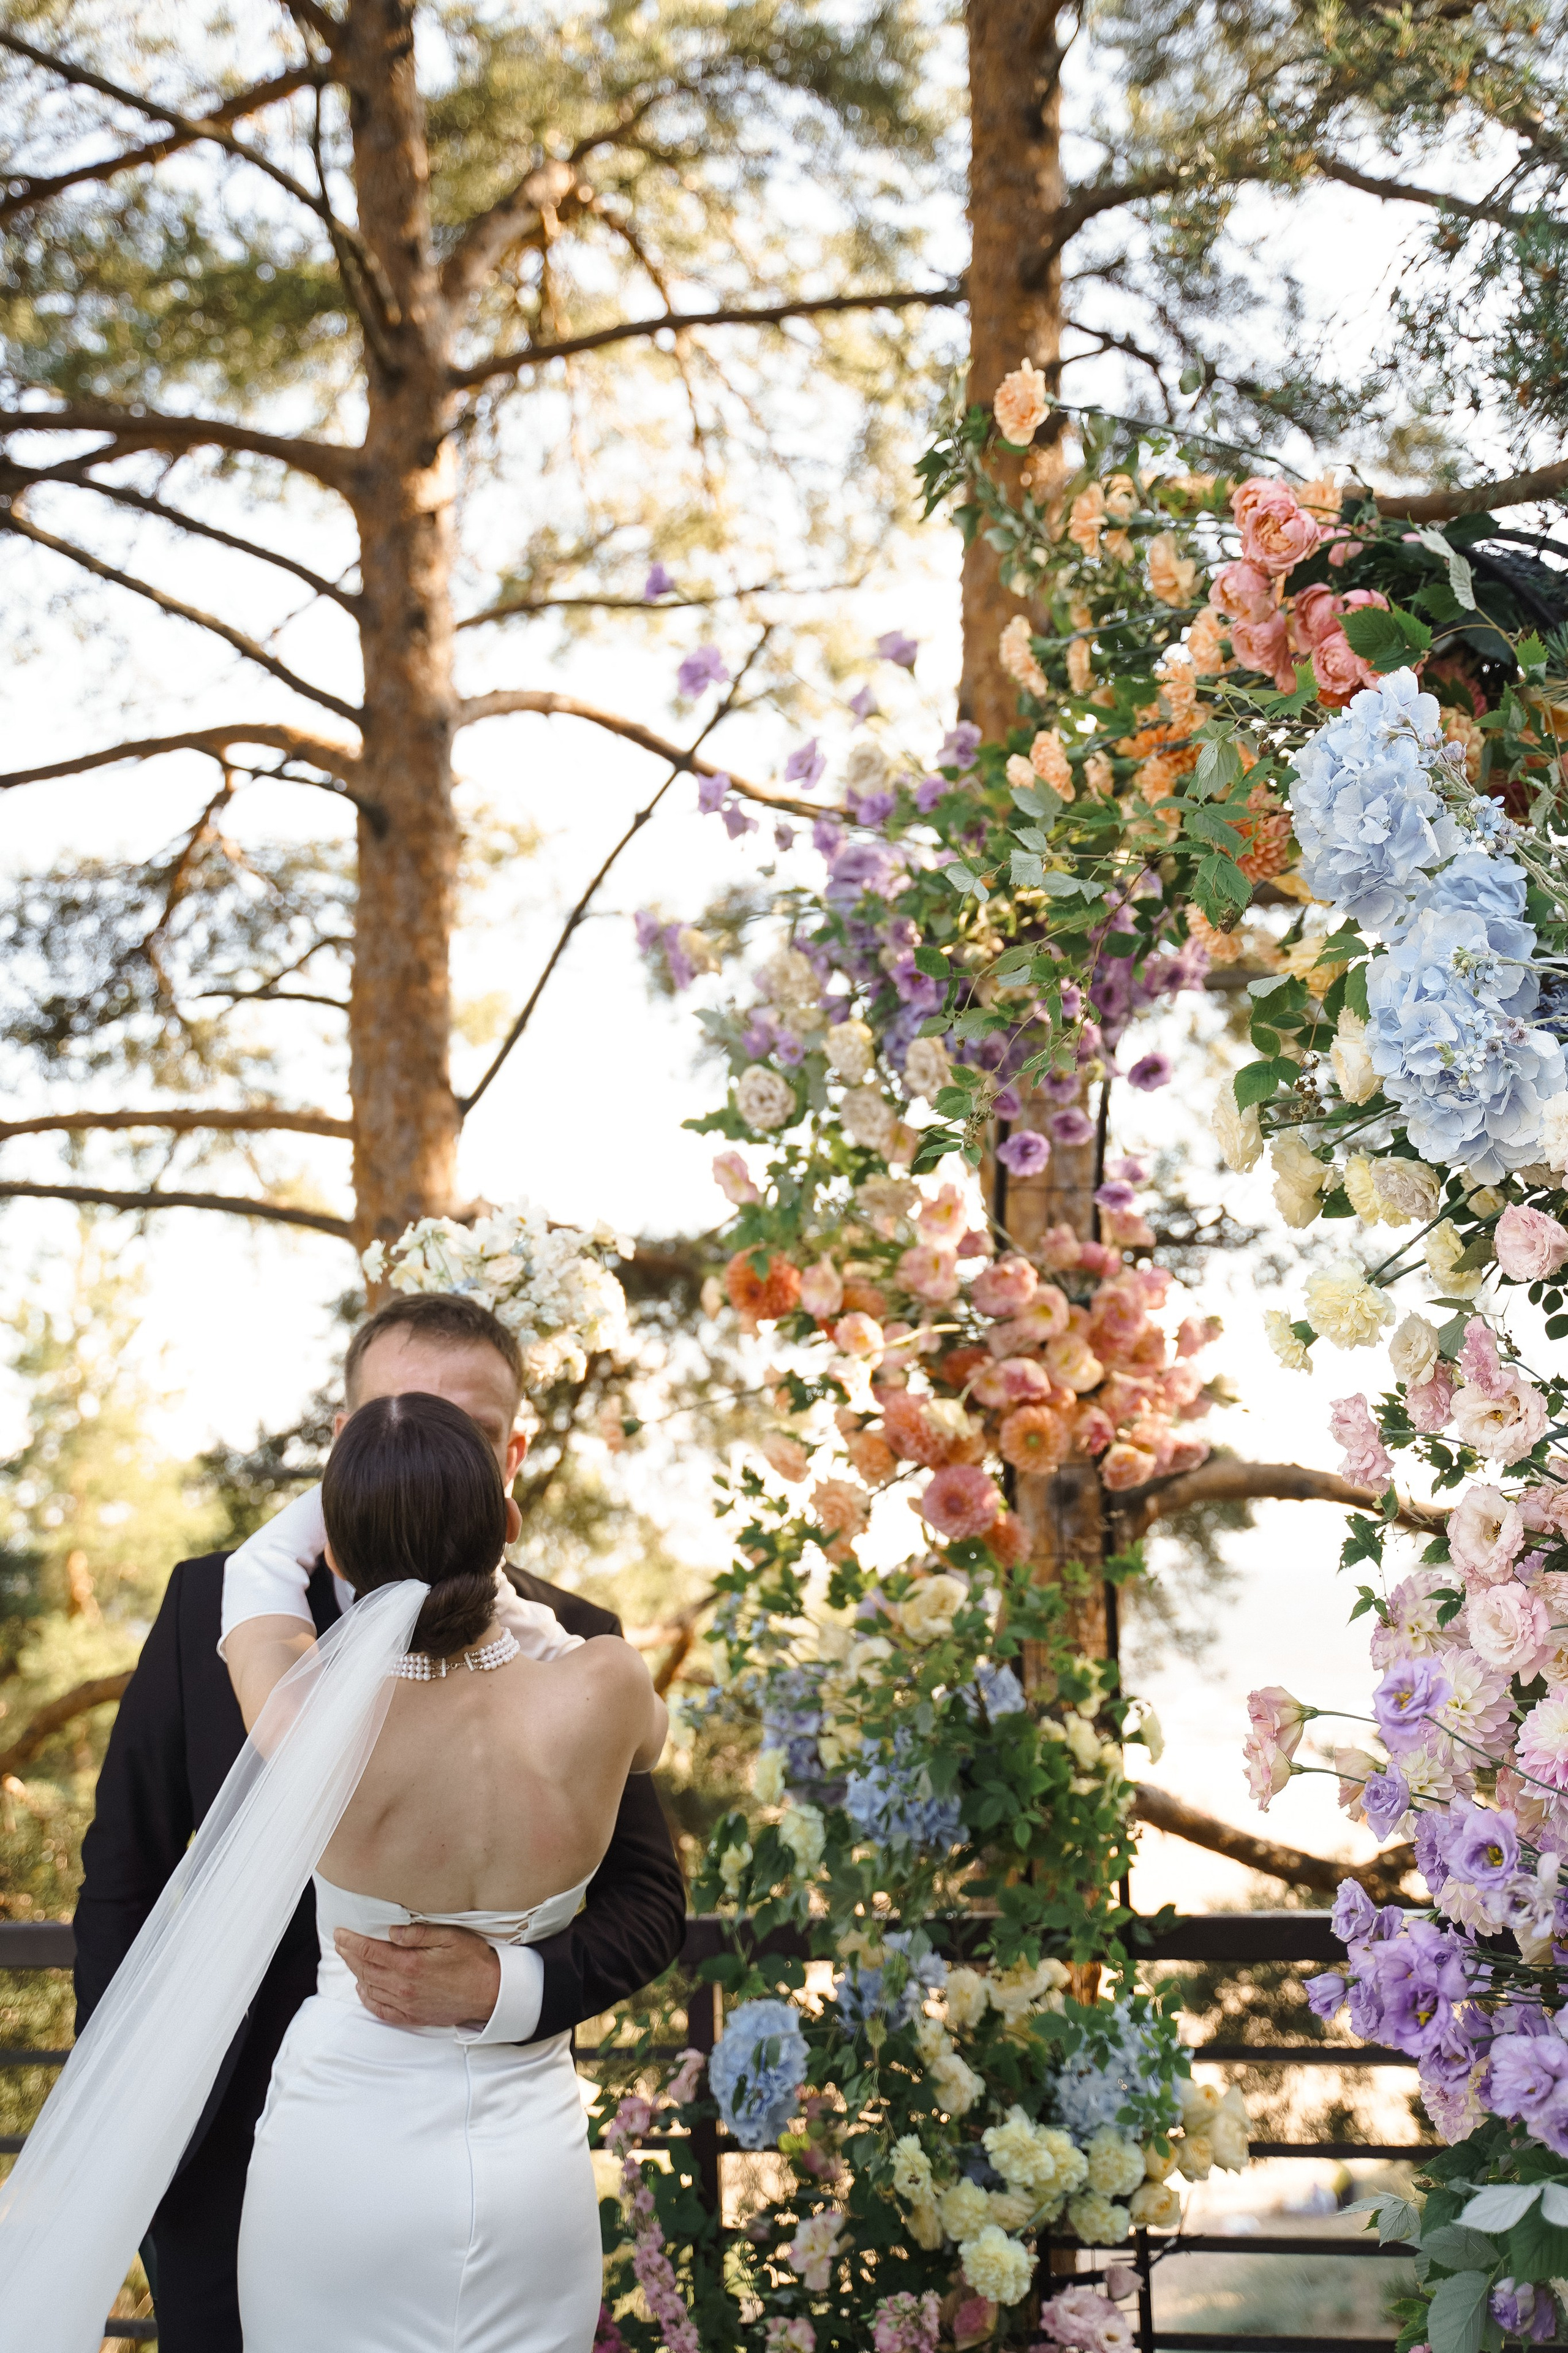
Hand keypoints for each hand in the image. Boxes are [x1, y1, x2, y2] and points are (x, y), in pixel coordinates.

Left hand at [334, 1921, 501, 2029]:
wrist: (491, 1993)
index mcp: (410, 1964)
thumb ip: (418, 1933)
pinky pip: (381, 2009)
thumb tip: (391, 1931)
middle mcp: (403, 1986)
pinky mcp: (412, 2016)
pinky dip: (367, 1999)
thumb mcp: (451, 1936)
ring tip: (349, 1958)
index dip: (352, 1941)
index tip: (340, 1932)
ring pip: (370, 1988)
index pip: (370, 1951)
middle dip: (349, 1954)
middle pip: (366, 1969)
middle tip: (339, 1942)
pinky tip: (363, 1989)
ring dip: (356, 1972)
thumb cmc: (473, 1960)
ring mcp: (406, 2004)